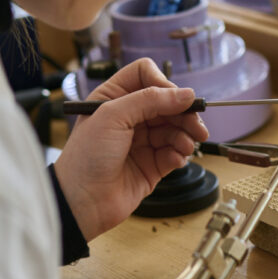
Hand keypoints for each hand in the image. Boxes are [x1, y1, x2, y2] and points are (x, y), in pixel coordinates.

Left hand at [54, 58, 207, 239]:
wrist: (81, 202)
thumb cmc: (86, 157)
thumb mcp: (113, 116)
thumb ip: (150, 100)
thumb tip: (186, 94)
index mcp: (114, 98)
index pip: (146, 76)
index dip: (162, 83)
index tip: (173, 99)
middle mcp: (130, 117)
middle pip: (168, 103)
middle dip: (184, 113)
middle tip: (196, 126)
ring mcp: (142, 141)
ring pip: (175, 128)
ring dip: (185, 135)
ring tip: (187, 146)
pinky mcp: (152, 164)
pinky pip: (175, 152)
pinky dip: (180, 154)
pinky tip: (176, 159)